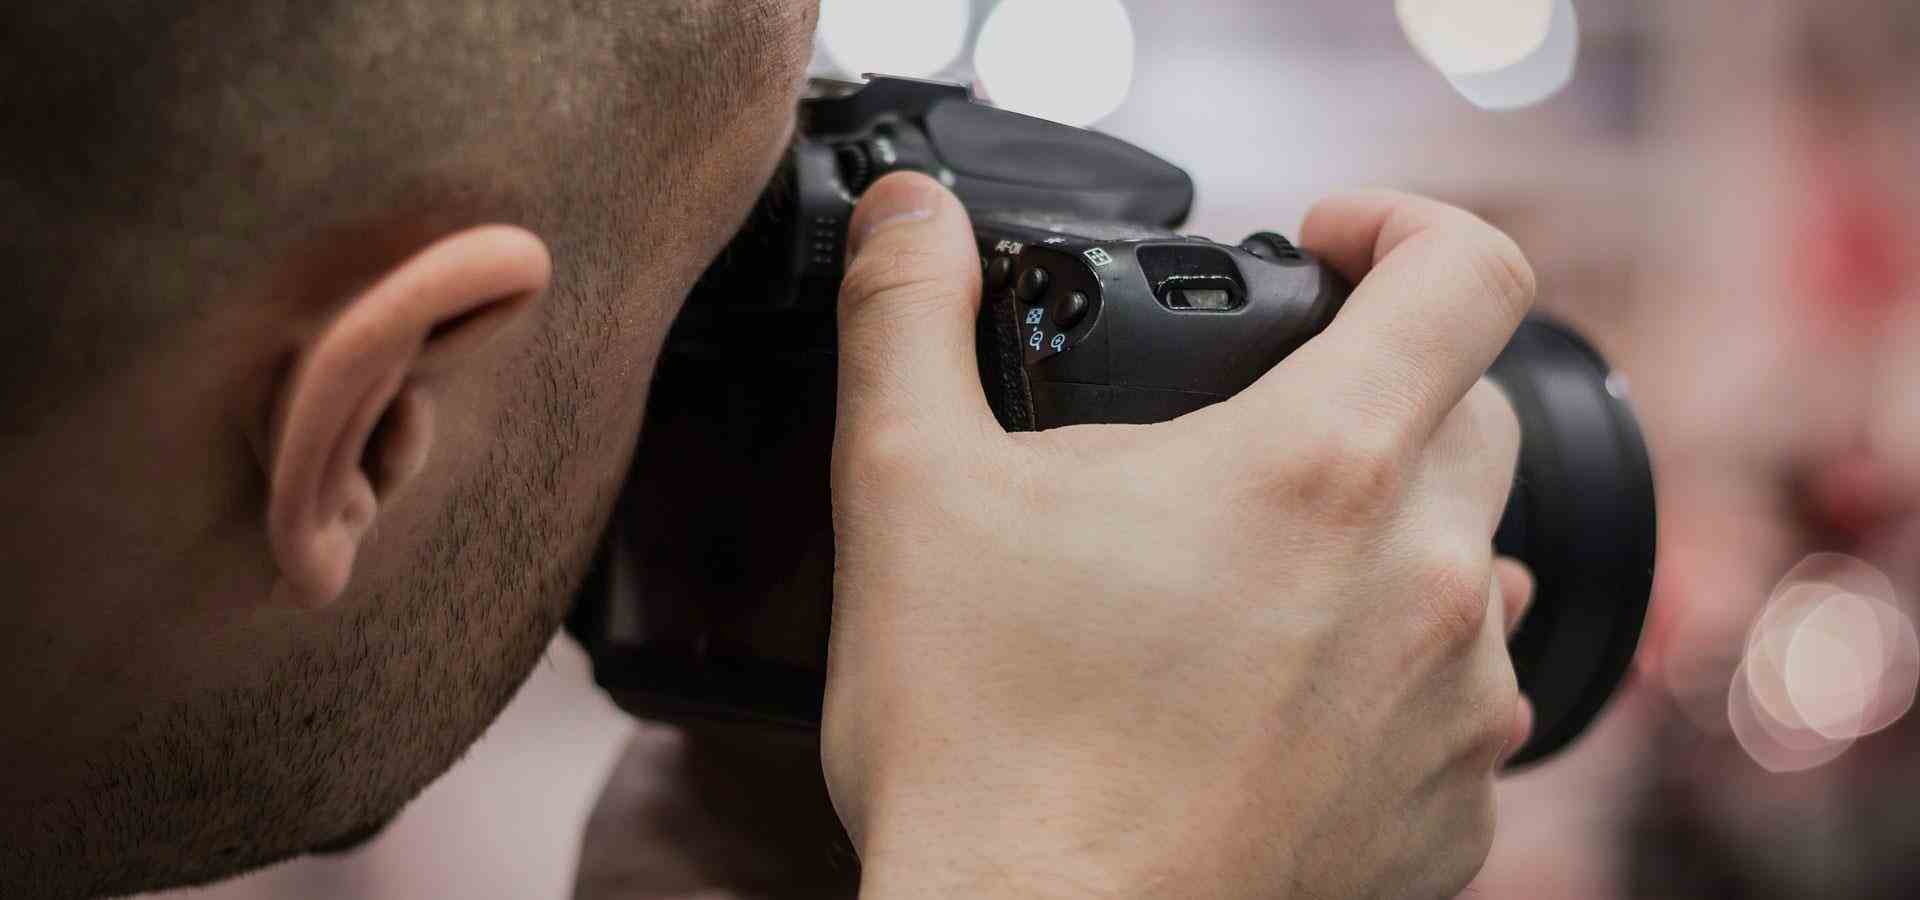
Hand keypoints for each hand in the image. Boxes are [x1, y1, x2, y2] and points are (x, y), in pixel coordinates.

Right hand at [823, 172, 1536, 898]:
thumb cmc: (984, 740)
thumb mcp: (909, 491)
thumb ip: (909, 319)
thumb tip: (909, 218)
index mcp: (1320, 467)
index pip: (1469, 274)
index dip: (1406, 227)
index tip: (1329, 248)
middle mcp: (1425, 579)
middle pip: (1466, 416)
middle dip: (1373, 393)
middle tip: (1245, 440)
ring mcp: (1454, 709)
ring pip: (1466, 566)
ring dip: (1378, 547)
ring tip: (1243, 589)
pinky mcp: (1449, 818)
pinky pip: (1453, 706)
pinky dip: (1383, 681)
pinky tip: (1270, 710)